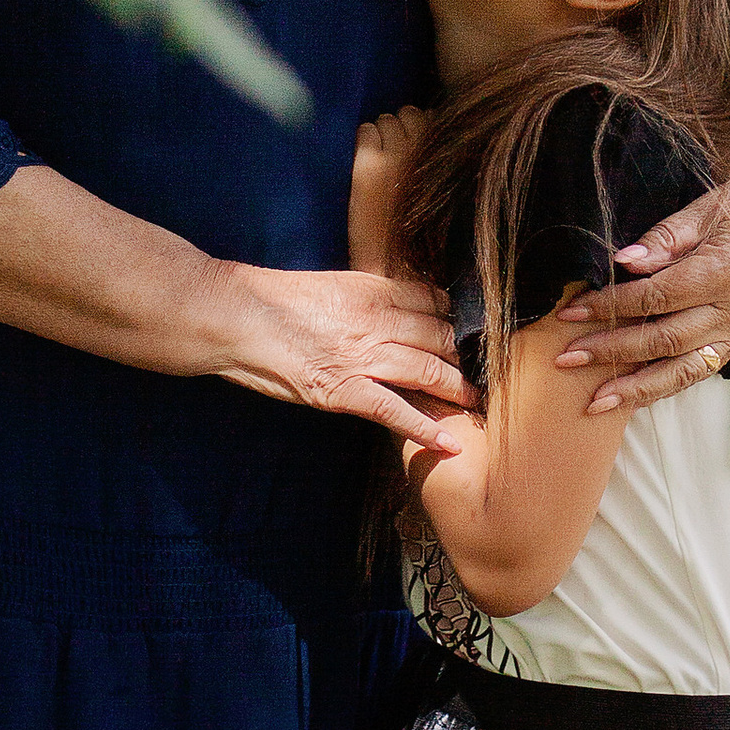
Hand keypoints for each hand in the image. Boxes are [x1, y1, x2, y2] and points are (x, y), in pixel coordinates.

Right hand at [220, 262, 472, 449]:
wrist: (234, 315)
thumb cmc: (272, 300)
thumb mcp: (330, 286)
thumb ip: (365, 297)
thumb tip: (392, 309)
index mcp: (374, 289)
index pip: (434, 301)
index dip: (460, 318)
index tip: (480, 330)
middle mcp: (377, 320)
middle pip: (440, 337)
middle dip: (469, 356)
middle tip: (494, 371)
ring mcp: (362, 356)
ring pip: (428, 371)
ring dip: (460, 390)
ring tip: (482, 403)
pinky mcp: (343, 390)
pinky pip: (394, 411)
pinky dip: (424, 429)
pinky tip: (448, 442)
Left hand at [348, 104, 431, 276]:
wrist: (398, 267)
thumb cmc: (423, 235)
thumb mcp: (447, 194)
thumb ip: (442, 161)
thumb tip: (433, 130)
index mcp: (449, 158)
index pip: (433, 118)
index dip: (421, 132)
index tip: (415, 152)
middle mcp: (425, 150)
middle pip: (409, 113)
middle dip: (401, 129)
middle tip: (395, 156)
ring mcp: (396, 155)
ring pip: (386, 119)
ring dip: (382, 134)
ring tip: (380, 162)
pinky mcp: (369, 165)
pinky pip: (365, 131)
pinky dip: (363, 142)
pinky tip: (365, 166)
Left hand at [553, 135, 729, 414]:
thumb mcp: (702, 209)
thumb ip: (664, 238)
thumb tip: (623, 263)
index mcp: (722, 272)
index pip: (654, 298)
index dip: (610, 306)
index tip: (571, 310)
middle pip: (662, 340)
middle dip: (611, 352)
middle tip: (566, 359)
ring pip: (682, 370)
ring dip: (635, 389)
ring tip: (595, 403)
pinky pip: (698, 372)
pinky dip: (663, 387)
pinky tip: (632, 397)